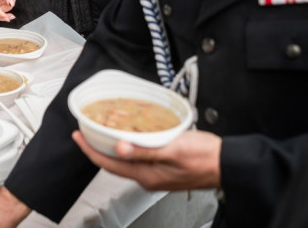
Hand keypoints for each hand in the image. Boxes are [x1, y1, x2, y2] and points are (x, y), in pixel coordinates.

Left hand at [71, 129, 221, 190]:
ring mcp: (157, 174)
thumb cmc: (206, 157)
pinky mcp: (165, 168)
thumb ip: (145, 150)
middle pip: (114, 163)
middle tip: (86, 130)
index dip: (90, 149)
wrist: (230, 165)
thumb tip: (119, 147)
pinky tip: (130, 136)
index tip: (77, 135)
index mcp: (147, 175)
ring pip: (126, 161)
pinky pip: (139, 158)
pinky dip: (129, 147)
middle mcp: (149, 178)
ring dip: (112, 146)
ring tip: (102, 131)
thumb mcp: (173, 149)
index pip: (108, 163)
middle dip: (97, 147)